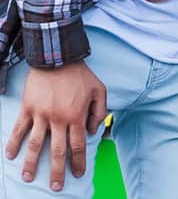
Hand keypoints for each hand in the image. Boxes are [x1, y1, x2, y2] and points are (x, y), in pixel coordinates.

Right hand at [5, 62, 106, 191]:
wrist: (58, 58)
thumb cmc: (81, 75)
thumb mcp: (100, 90)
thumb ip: (99, 112)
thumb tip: (92, 132)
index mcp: (77, 116)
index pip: (78, 146)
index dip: (78, 162)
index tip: (77, 174)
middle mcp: (59, 119)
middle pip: (58, 151)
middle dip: (57, 171)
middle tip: (56, 187)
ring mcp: (41, 115)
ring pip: (36, 145)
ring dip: (32, 163)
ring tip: (29, 178)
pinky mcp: (28, 109)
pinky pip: (19, 130)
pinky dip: (13, 143)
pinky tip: (10, 156)